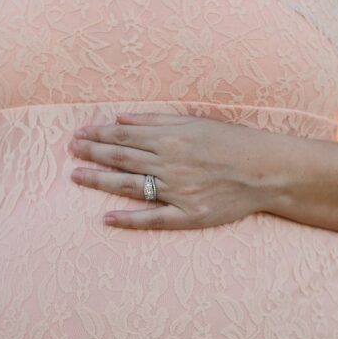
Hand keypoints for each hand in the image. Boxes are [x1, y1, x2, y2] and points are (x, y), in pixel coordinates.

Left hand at [68, 112, 274, 229]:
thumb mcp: (196, 122)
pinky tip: (106, 218)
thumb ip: (156, 121)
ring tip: (76, 177)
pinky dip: (128, 219)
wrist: (267, 170)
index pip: (124, 136)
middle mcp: (170, 164)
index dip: (98, 135)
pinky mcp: (189, 215)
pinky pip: (153, 219)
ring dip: (100, 181)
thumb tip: (120, 119)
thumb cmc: (233, 142)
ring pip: (129, 186)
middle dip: (92, 154)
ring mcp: (178, 191)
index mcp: (171, 139)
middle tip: (70, 152)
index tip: (78, 135)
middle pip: (121, 159)